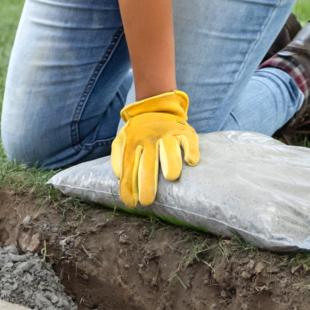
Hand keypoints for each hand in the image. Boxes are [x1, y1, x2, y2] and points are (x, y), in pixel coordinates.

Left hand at [110, 90, 200, 207]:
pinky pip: (189, 140)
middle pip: (148, 162)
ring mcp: (168, 133)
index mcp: (133, 142)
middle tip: (147, 201)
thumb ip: (118, 157)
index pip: (128, 166)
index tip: (132, 204)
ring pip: (169, 149)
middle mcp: (150, 138)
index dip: (129, 186)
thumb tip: (120, 177)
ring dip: (170, 162)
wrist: (155, 106)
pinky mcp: (184, 131)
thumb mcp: (122, 139)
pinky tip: (191, 161)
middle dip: (147, 182)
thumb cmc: (138, 131)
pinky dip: (191, 150)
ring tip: (171, 178)